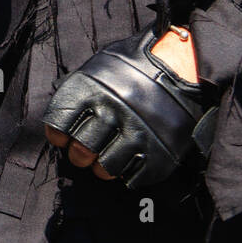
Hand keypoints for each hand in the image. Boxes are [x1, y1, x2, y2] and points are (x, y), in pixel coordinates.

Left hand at [43, 26, 215, 188]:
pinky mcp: (160, 153)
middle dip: (80, 155)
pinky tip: (131, 158)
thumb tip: (62, 120)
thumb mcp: (102, 67)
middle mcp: (113, 111)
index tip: (63, 138)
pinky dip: (129, 172)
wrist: (183, 65)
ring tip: (108, 158)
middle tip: (86, 152)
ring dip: (102, 167)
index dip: (58, 134)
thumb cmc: (136, 66)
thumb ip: (81, 92)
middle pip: (80, 151)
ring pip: (105, 169)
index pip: (60, 123)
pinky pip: (134, 177)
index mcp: (93, 89)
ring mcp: (138, 134)